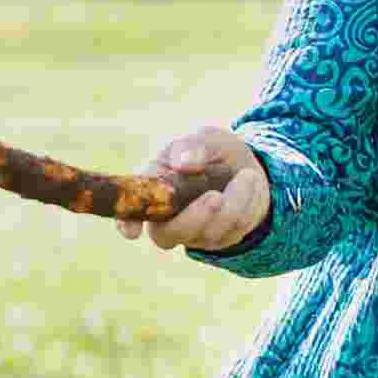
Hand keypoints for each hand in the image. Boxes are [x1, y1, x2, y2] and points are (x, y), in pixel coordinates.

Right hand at [116, 124, 269, 252]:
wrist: (247, 169)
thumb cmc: (214, 152)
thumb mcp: (206, 138)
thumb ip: (193, 145)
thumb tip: (183, 163)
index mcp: (151, 190)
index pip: (130, 211)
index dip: (127, 223)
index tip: (132, 232)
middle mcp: (166, 218)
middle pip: (167, 234)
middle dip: (194, 217)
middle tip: (215, 196)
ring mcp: (191, 233)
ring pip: (207, 233)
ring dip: (233, 203)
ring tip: (247, 175)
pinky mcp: (218, 239)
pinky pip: (233, 230)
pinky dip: (247, 204)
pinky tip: (250, 184)